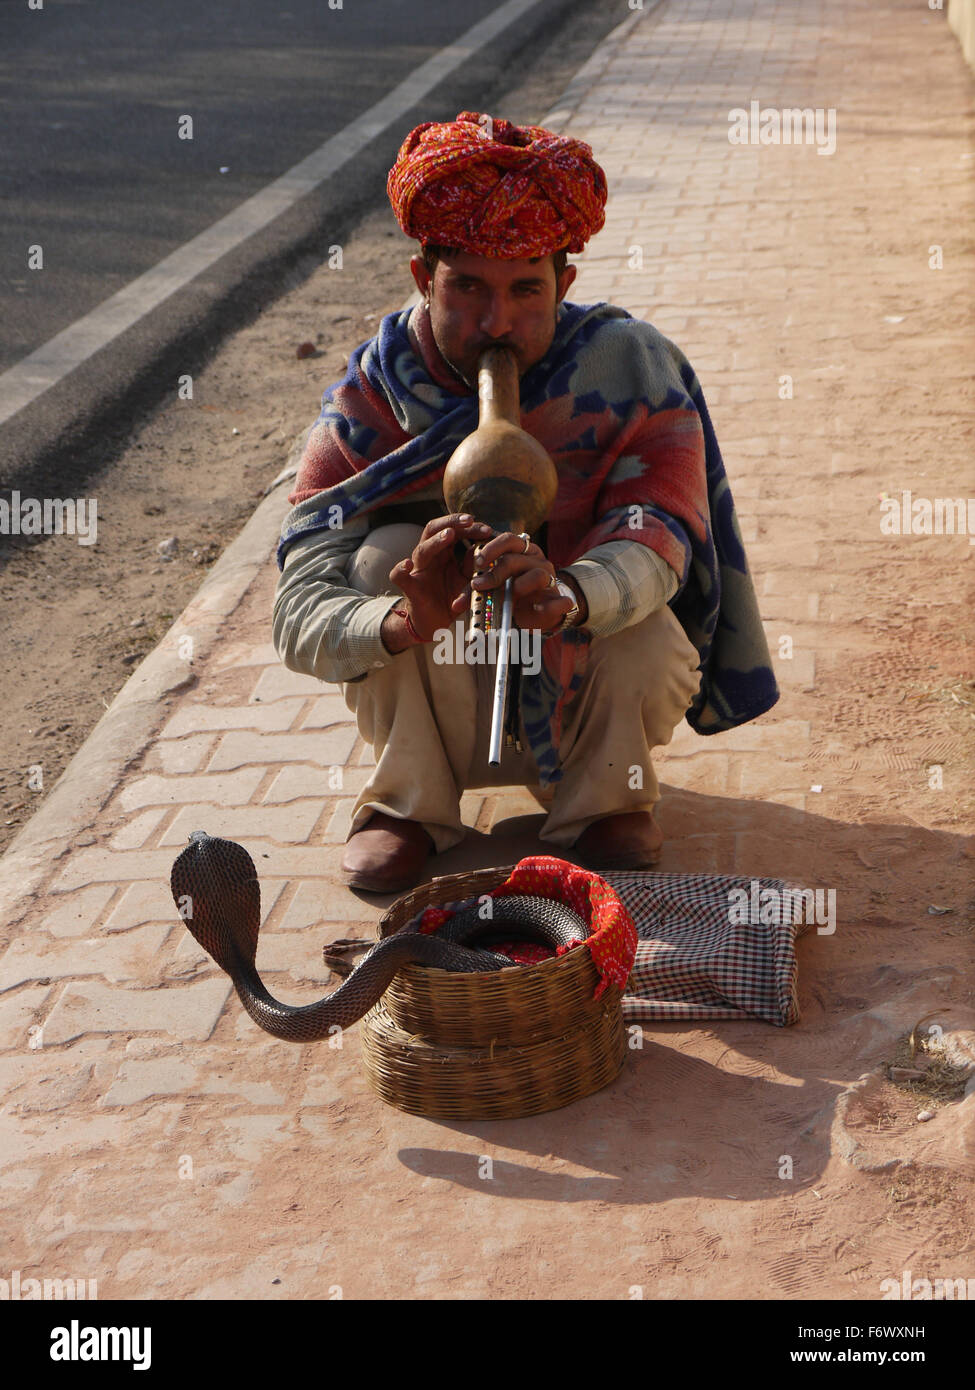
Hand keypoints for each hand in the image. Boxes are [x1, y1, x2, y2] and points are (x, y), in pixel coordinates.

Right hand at [381, 513, 492, 650]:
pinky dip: (400, 569)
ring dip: (435, 541)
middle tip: (470, 520)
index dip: (468, 527)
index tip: (487, 529)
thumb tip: (483, 547)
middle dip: (451, 522)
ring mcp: (418, 571)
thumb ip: (473, 565)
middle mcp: (429, 557)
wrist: (435, 624)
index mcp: (443, 553)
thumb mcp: (467, 580)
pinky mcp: (410, 588)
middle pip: (434, 530)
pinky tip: (406, 564)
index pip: (453, 530)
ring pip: (422, 550)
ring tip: (449, 534)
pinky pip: (398, 576)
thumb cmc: (450, 598)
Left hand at [469, 531, 582, 632]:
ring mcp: (550, 579)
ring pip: (538, 575)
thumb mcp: (494, 588)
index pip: (507, 539)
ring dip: (520, 585)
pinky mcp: (560, 600)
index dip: (491, 548)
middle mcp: (536, 560)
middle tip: (479, 583)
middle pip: (517, 557)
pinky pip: (560, 601)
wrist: (542, 611)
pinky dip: (548, 605)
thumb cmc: (513, 594)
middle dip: (496, 569)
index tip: (476, 561)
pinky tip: (536, 608)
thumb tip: (455, 605)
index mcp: (521, 551)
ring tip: (509, 595)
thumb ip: (476, 591)